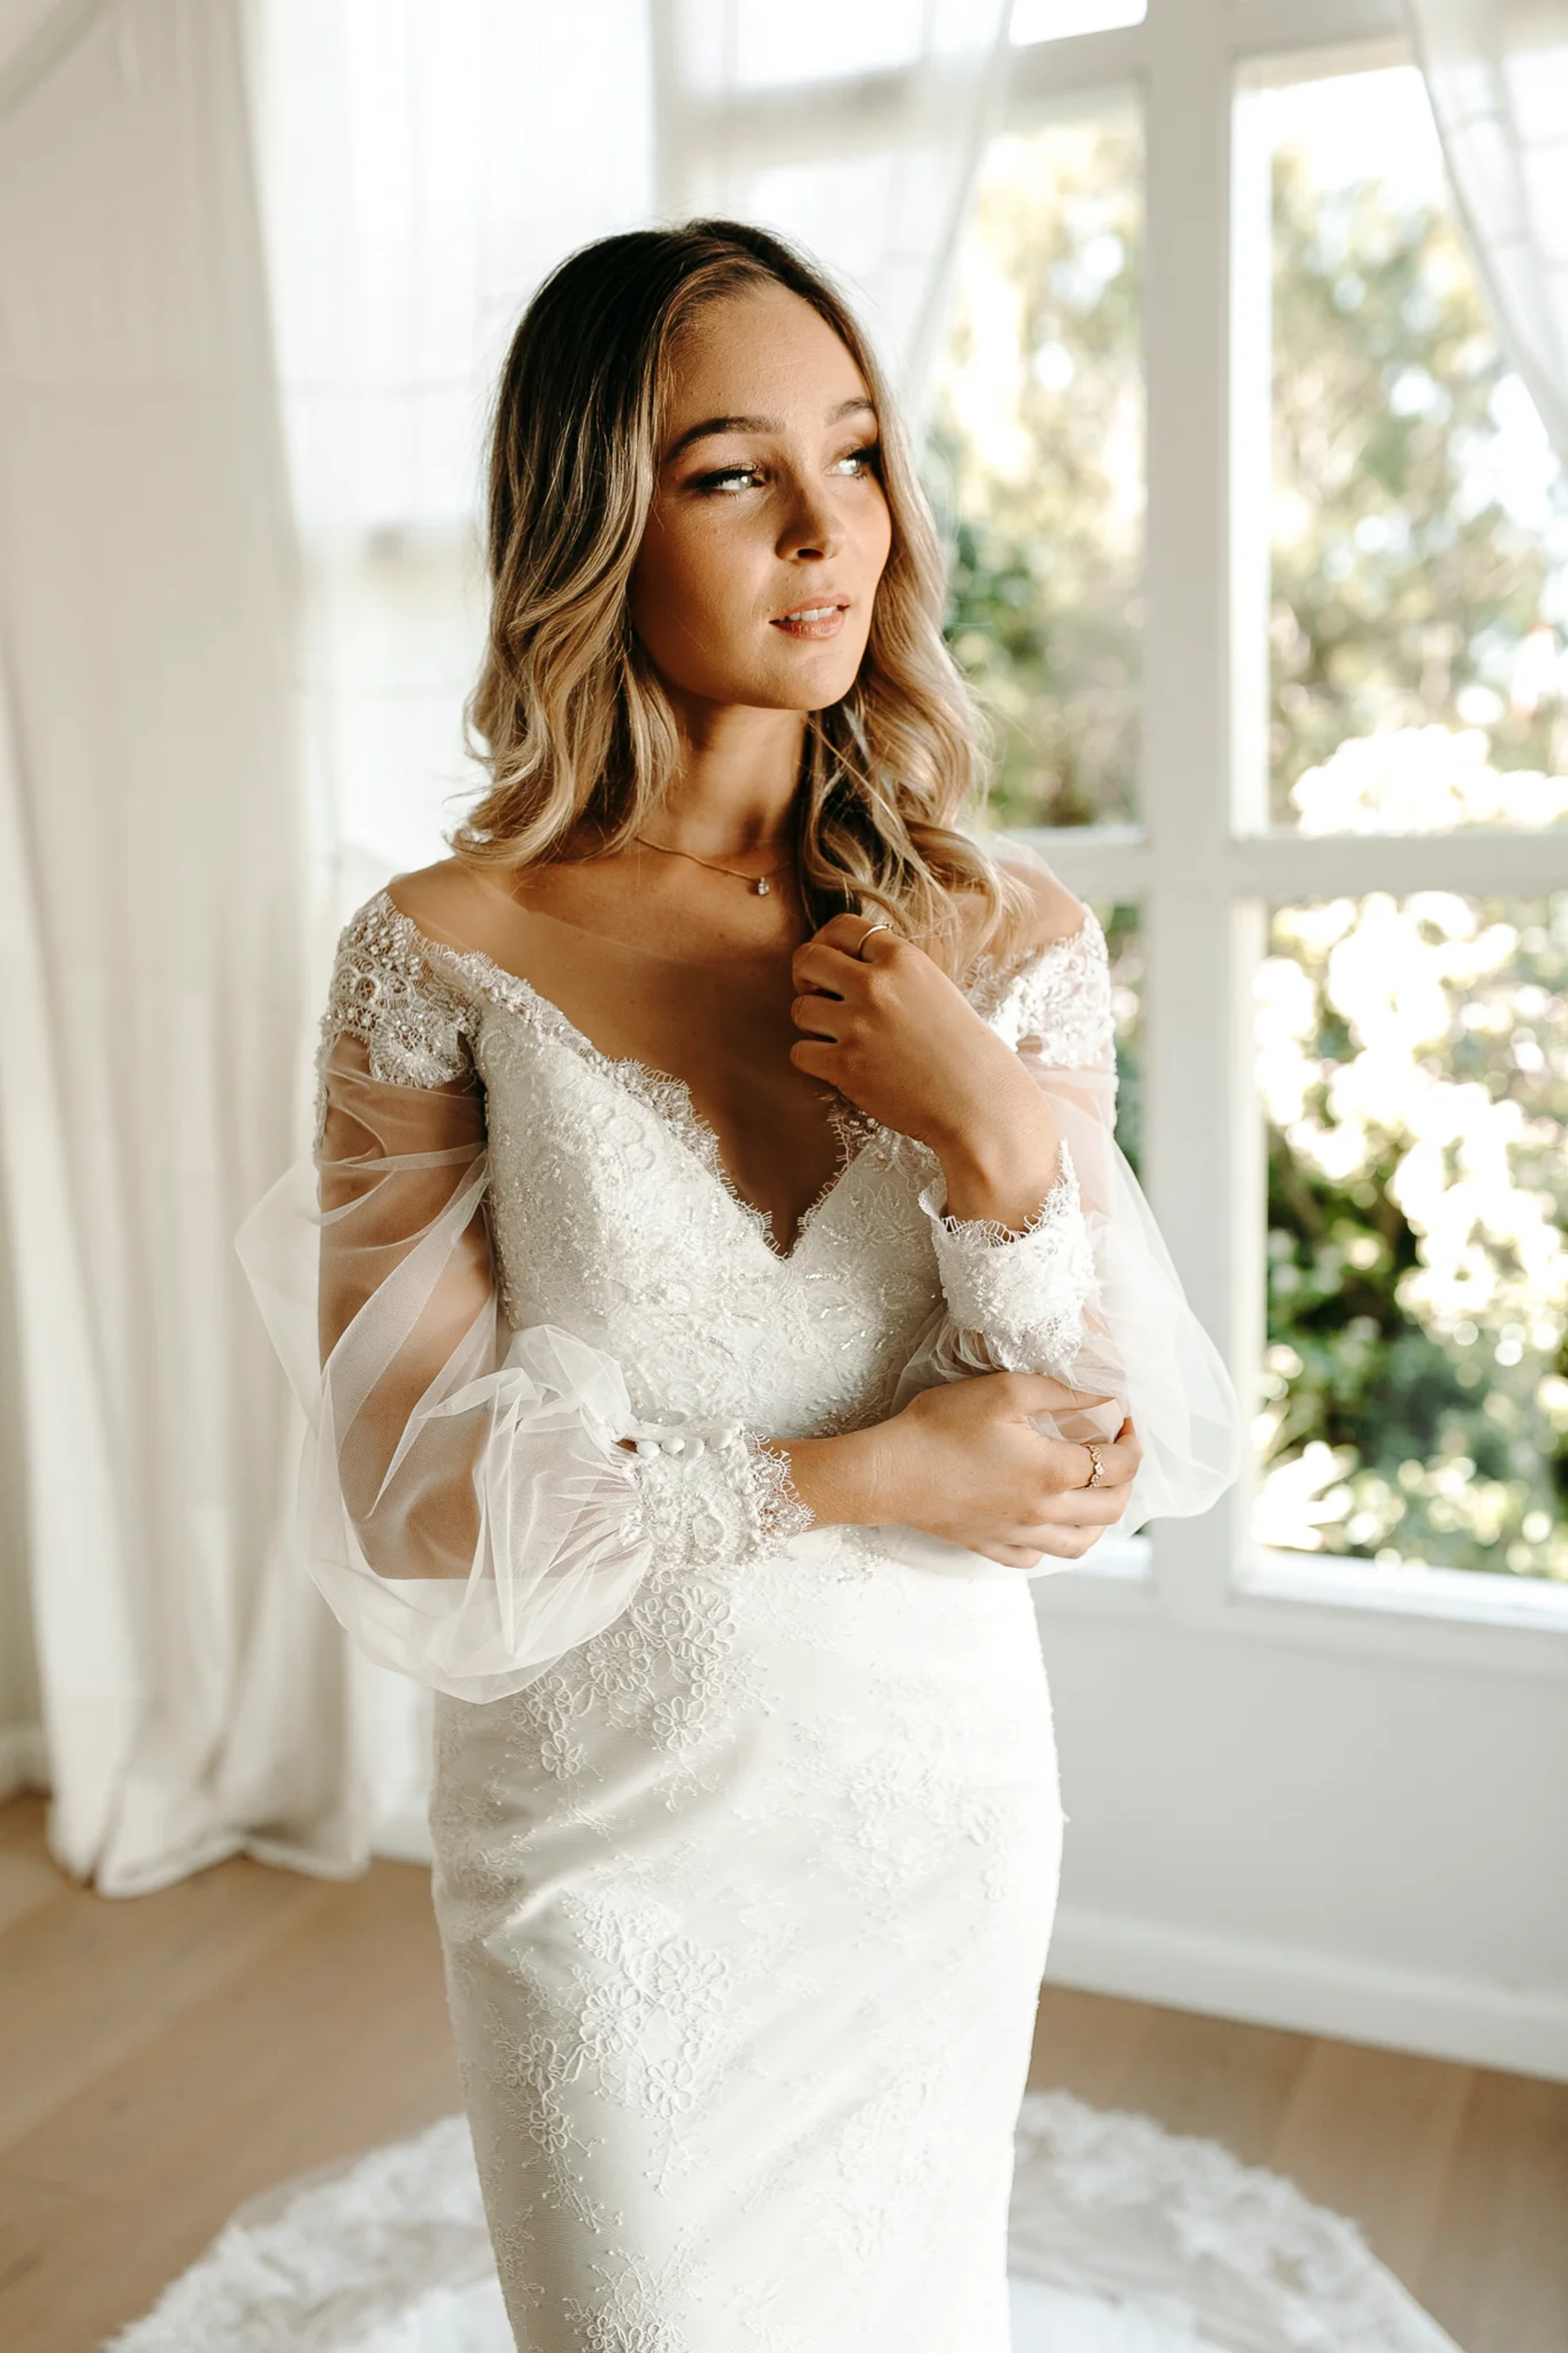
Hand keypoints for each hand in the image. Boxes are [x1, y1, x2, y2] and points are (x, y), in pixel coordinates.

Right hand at [784, 1372, 1140, 1567]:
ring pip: (1083, 1543)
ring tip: (1093, 1491)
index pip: (1119, 1466)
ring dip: (1100, 1517)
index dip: (1132, 1441)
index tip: (1124, 1419)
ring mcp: (1018, 1536)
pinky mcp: (992, 1547)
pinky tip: (1047, 1521)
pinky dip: (1054, 1542)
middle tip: (1116, 1452)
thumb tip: (1105, 1397)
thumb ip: (1061, 1393)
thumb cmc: (940, 1427)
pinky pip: (1038, 1558)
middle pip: (1111, 1508)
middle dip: (1126, 1479)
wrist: (888, 1472)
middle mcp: (1044, 1513)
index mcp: (1052, 1473)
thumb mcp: (1004, 1391)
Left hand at [789, 914, 1059, 1228]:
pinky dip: (813, 1059)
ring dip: (812, 1024)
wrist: (978, 1101)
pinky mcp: (845, 1066)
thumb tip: (849, 965)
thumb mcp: (936, 988)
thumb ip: (895, 973)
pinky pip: (800, 1052)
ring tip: (838, 1038)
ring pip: (800, 1008)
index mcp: (903, 959)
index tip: (829, 964)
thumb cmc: (964, 1050)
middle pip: (807, 958)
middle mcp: (876, 985)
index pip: (842, 927)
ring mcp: (858, 1025)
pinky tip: (838, 1065)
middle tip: (819, 997)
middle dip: (805, 977)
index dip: (826, 942)